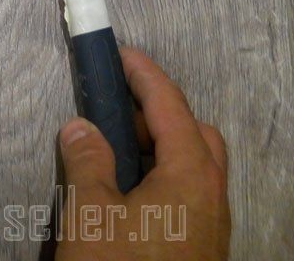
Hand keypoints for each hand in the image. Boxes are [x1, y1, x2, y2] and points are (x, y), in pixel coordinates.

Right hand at [55, 47, 229, 259]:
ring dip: (161, 147)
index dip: (143, 73)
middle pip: (195, 132)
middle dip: (159, 111)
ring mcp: (211, 226)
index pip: (170, 103)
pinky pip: (188, 196)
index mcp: (192, 172)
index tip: (120, 53)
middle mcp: (212, 194)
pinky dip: (163, 177)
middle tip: (116, 108)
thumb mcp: (91, 214)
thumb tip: (81, 127)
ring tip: (116, 150)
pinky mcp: (201, 250)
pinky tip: (128, 193)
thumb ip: (87, 162)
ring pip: (195, 167)